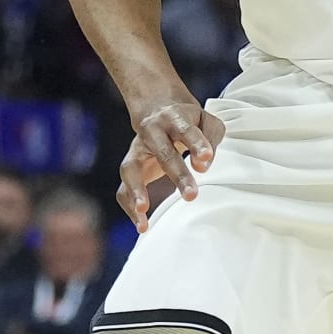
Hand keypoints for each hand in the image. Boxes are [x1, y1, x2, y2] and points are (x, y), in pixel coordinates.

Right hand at [120, 94, 223, 232]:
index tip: (206, 159)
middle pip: (162, 153)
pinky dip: (129, 207)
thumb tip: (203, 166)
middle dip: (177, 174)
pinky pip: (123, 189)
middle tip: (192, 196)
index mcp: (173, 117)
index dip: (196, 143)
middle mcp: (151, 132)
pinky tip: (142, 225)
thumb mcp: (206, 120)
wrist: (156, 108)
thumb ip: (209, 139)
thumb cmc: (188, 120)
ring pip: (130, 169)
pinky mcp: (131, 168)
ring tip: (143, 210)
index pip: (186, 130)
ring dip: (136, 190)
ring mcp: (136, 150)